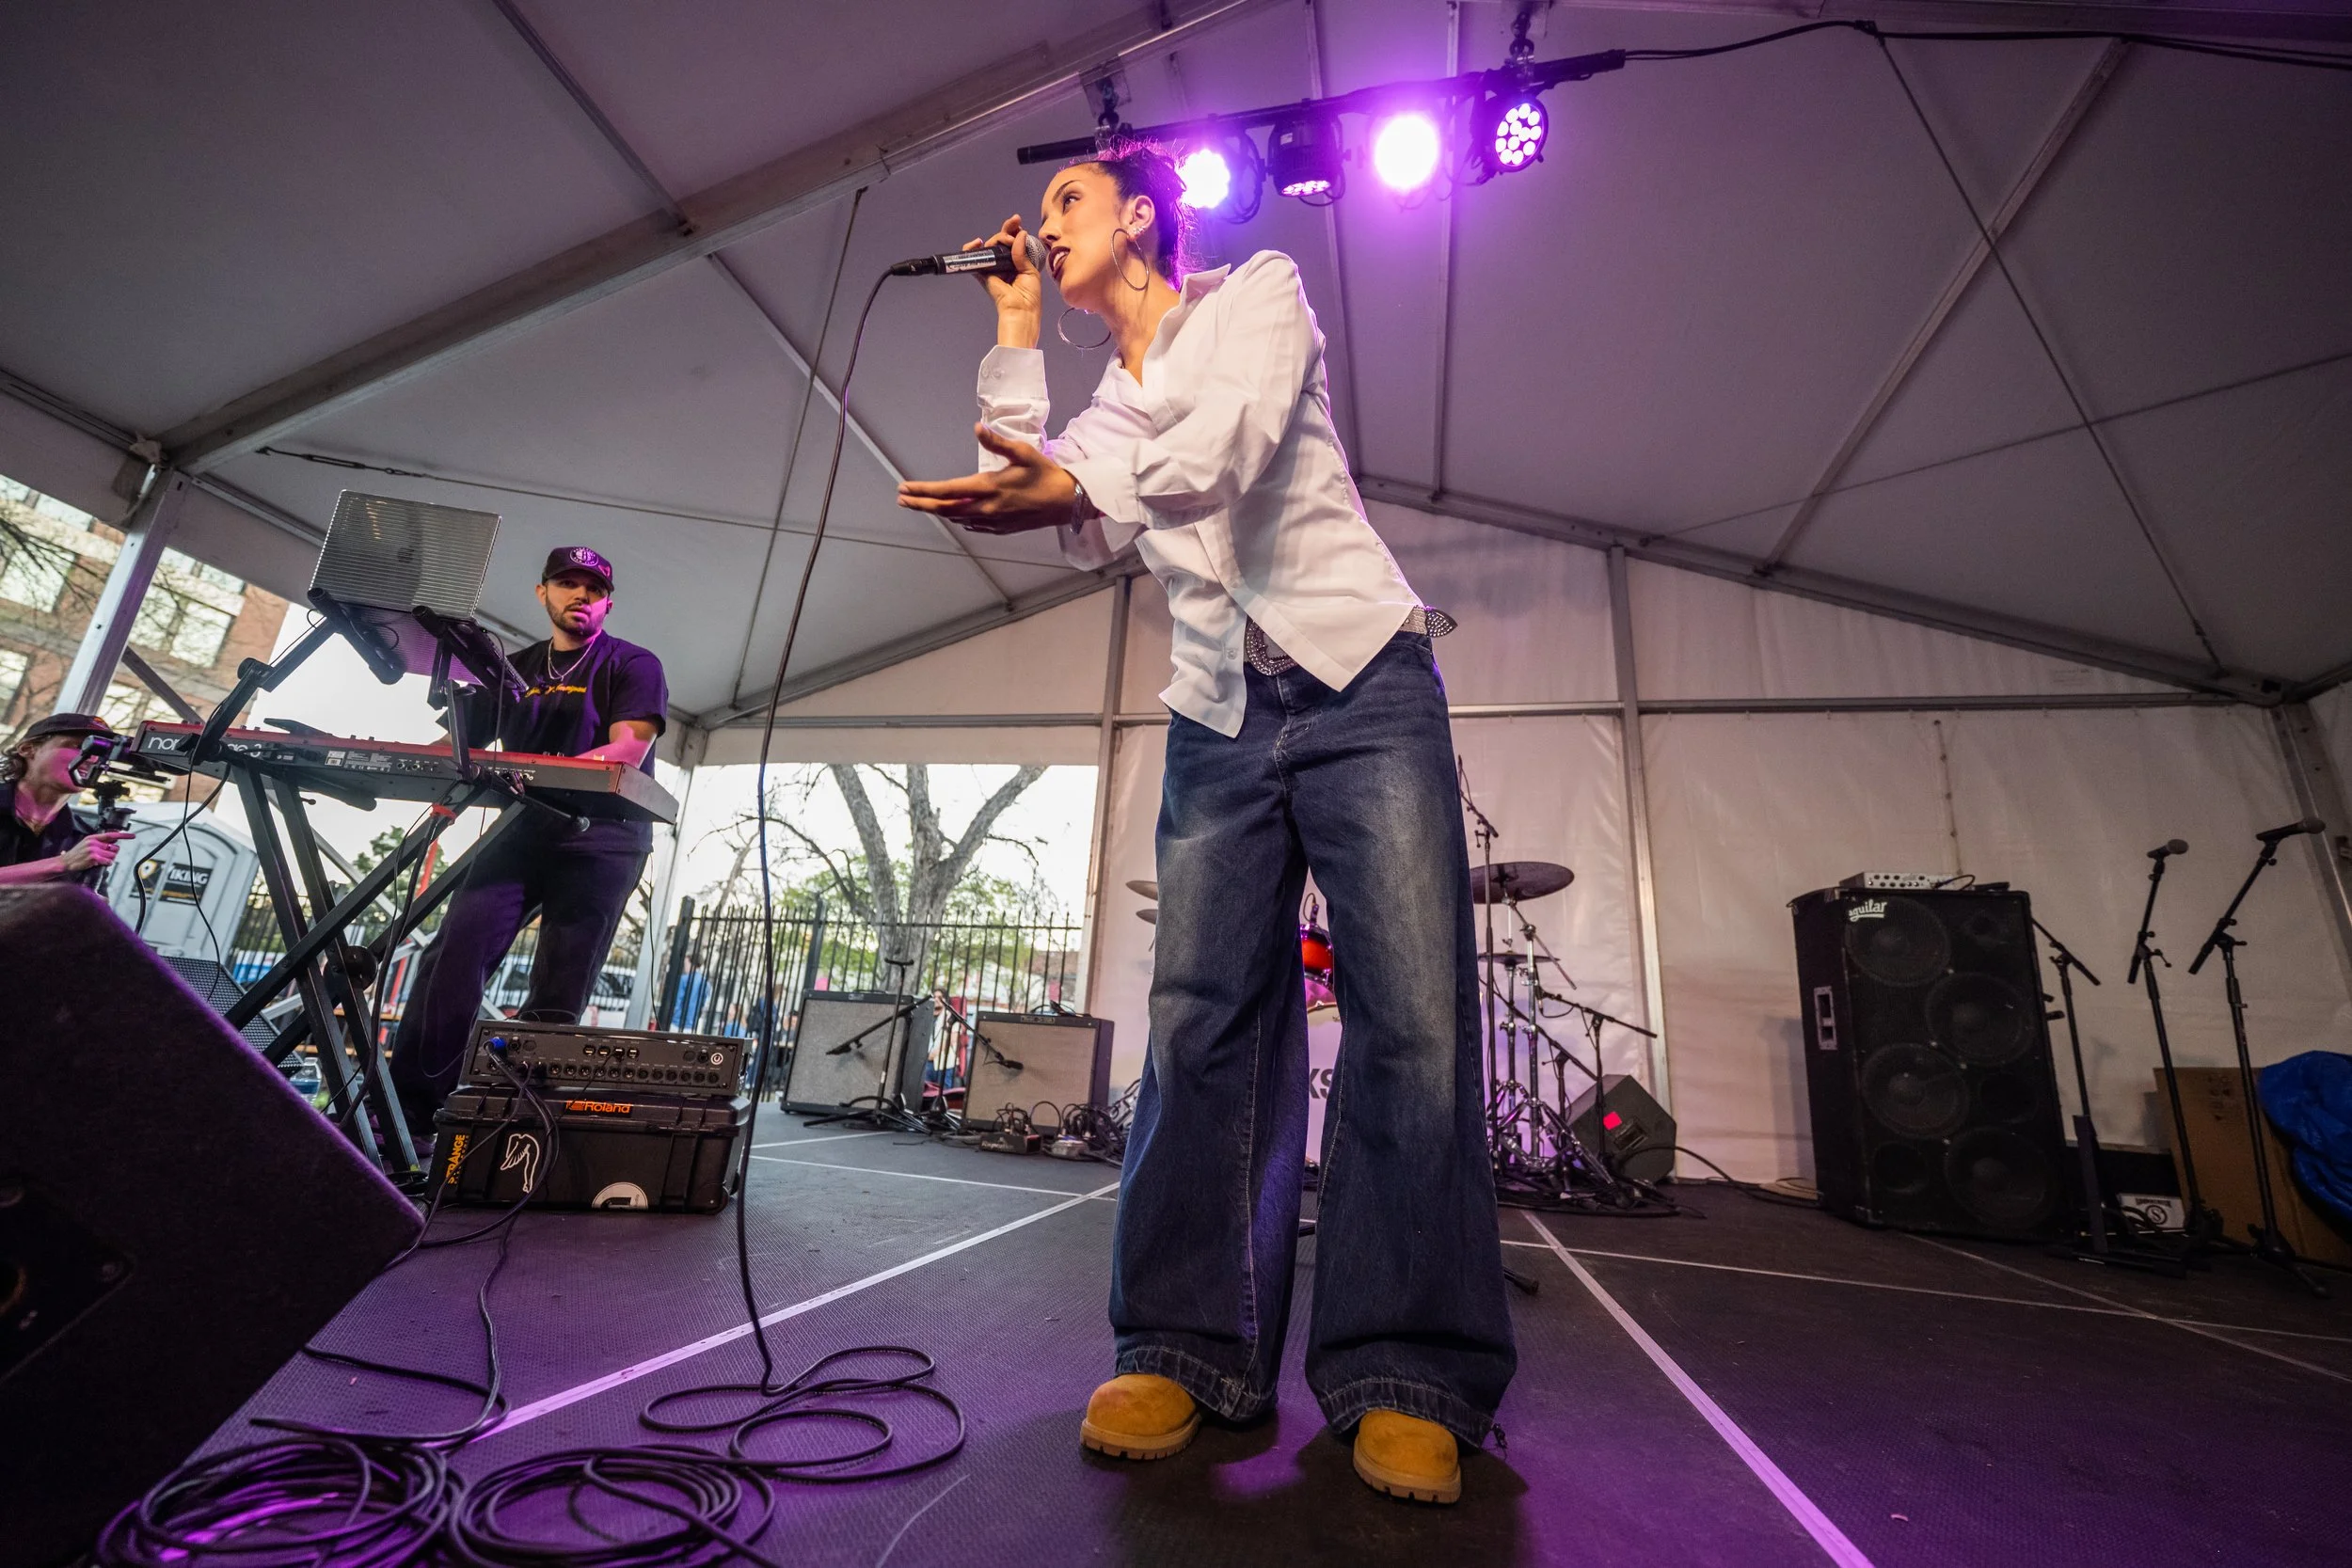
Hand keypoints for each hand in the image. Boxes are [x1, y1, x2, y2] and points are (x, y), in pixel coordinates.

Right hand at [61, 831, 130, 874]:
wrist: (65, 862)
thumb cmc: (77, 854)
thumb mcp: (86, 843)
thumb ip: (99, 842)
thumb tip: (113, 841)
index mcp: (93, 837)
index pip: (111, 835)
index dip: (123, 835)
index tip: (133, 836)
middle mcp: (94, 842)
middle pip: (115, 847)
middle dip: (112, 853)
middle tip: (104, 856)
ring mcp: (94, 850)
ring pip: (113, 855)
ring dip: (110, 859)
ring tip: (101, 860)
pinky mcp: (94, 858)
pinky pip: (108, 861)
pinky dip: (107, 863)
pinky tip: (101, 863)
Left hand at [897, 425, 1077, 534]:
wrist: (1066, 502)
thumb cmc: (1046, 474)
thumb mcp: (1023, 453)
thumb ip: (997, 442)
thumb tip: (977, 427)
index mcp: (988, 487)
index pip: (947, 491)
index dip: (923, 490)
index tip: (904, 488)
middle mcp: (986, 508)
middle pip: (945, 508)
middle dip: (921, 503)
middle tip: (902, 499)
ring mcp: (992, 521)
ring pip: (957, 518)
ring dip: (937, 511)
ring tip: (920, 505)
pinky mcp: (1000, 528)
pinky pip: (972, 525)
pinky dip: (957, 518)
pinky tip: (952, 515)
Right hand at [966, 216, 1039, 345]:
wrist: (1021, 310)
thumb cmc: (1029, 295)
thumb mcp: (1030, 271)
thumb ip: (1022, 253)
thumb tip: (1019, 234)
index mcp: (1017, 263)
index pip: (1013, 242)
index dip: (1014, 230)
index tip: (1017, 221)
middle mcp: (1004, 263)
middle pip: (1001, 241)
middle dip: (1007, 230)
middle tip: (1014, 225)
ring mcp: (993, 267)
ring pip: (990, 245)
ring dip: (998, 237)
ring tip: (1006, 239)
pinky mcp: (982, 273)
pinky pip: (973, 258)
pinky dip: (971, 248)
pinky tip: (977, 242)